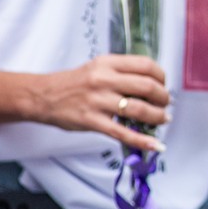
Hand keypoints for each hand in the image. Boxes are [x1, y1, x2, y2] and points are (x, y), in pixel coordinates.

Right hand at [35, 55, 169, 151]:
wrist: (42, 96)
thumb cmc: (73, 83)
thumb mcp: (98, 67)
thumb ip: (122, 73)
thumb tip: (152, 85)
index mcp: (108, 64)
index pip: (146, 65)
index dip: (161, 77)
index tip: (163, 85)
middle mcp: (104, 80)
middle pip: (147, 87)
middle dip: (163, 98)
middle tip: (165, 104)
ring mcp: (98, 101)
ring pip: (139, 109)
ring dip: (157, 117)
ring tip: (162, 119)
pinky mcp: (92, 121)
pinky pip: (122, 133)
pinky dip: (142, 140)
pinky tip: (155, 145)